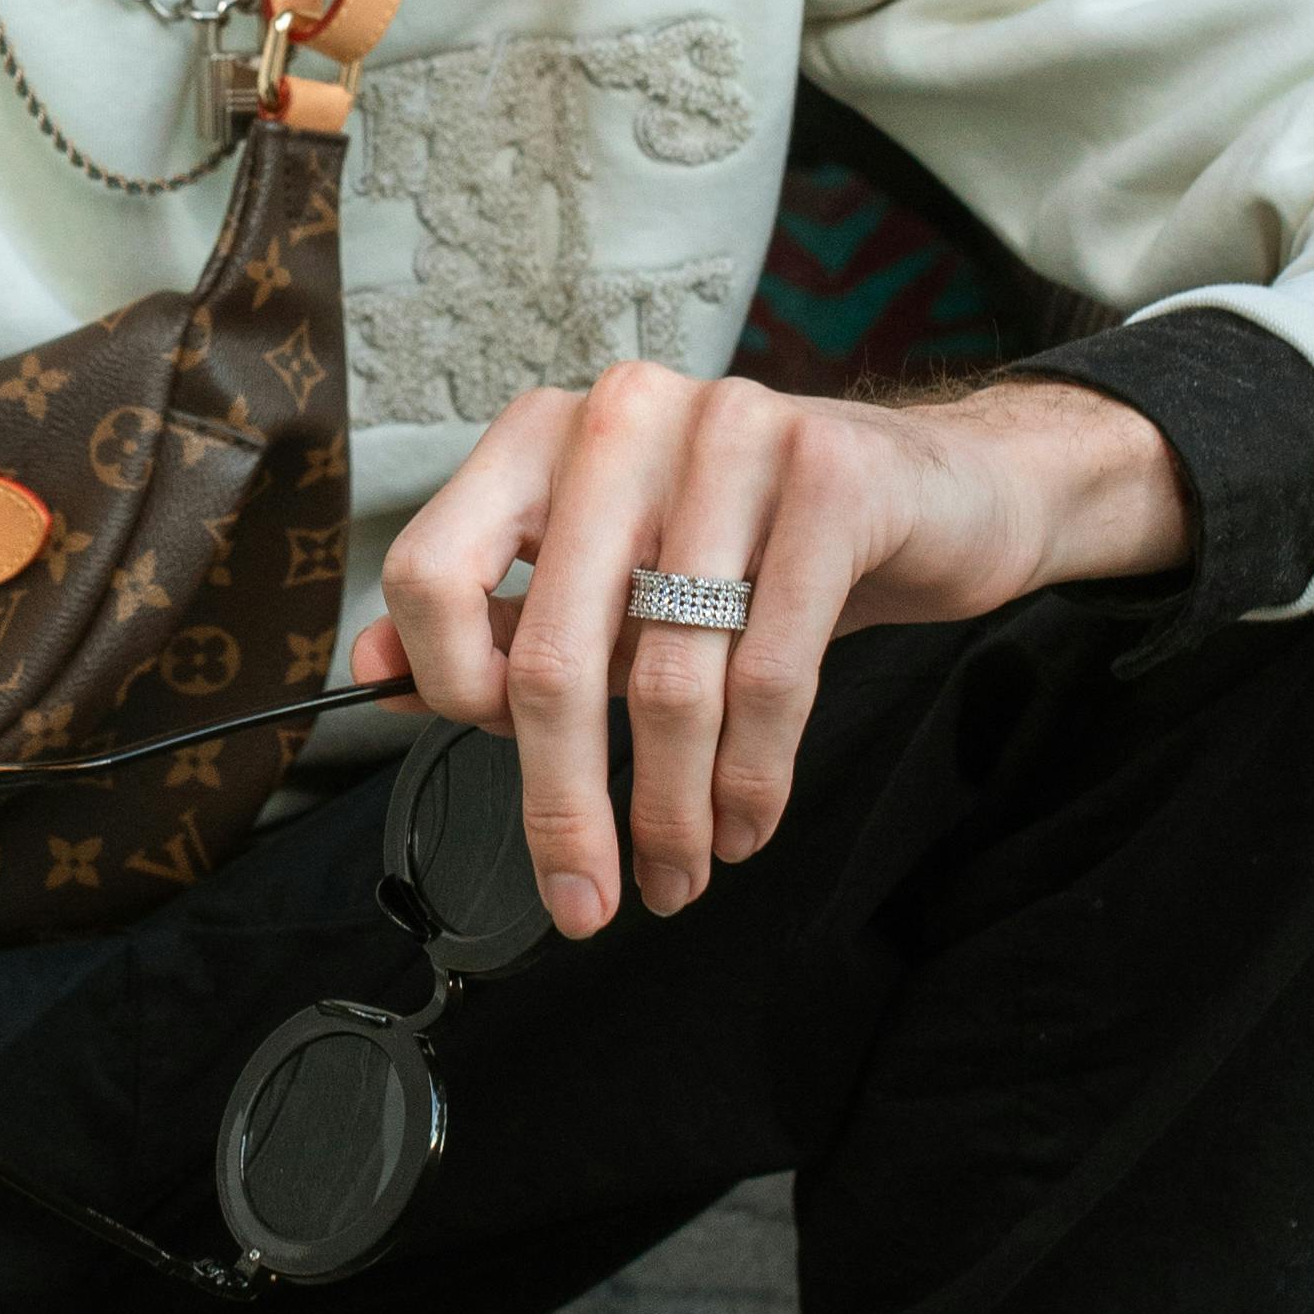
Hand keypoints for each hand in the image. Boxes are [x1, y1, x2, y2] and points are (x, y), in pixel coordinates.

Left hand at [358, 364, 1191, 939]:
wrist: (936, 492)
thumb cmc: (752, 546)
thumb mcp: (617, 578)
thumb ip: (500, 622)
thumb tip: (377, 679)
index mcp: (542, 433)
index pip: (433, 574)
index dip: (451, 691)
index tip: (497, 762)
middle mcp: (624, 414)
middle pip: (549, 652)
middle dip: (564, 803)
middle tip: (584, 900)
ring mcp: (732, 433)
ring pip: (667, 677)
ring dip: (670, 810)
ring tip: (679, 874)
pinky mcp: (831, 478)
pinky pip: (771, 671)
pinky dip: (752, 777)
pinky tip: (744, 825)